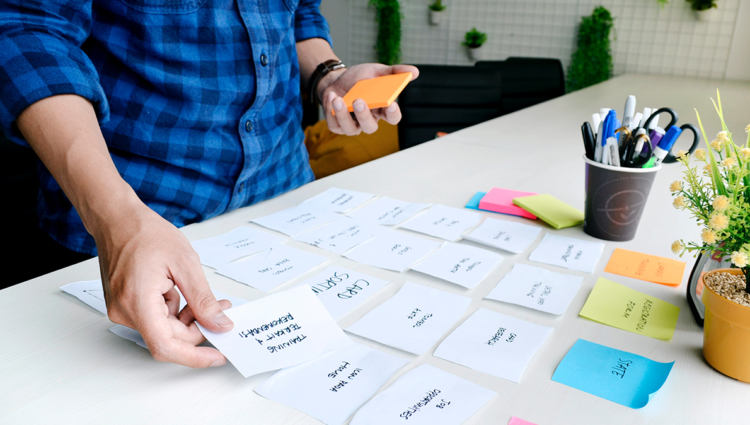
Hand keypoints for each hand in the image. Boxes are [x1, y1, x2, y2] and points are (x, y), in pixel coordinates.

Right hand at [96, 197, 233, 367]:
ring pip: (163, 329)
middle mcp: (124, 311)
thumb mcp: (186, 263)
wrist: (116, 219)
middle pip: (168, 338)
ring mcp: (121, 309)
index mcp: (137, 302)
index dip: (194, 357)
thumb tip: (219, 323)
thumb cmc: (145, 232)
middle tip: (221, 310)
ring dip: (186, 318)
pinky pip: (154, 319)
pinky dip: (173, 311)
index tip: (216, 357)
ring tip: (201, 294)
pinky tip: (179, 291)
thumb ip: (203, 299)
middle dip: (198, 328)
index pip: (166, 346)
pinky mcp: (124, 305)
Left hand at [319, 63, 418, 135]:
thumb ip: (394, 72)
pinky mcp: (337, 126)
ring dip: (344, 115)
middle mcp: (368, 120)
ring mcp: (353, 125)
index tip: (391, 105)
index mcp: (381, 109)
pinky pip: (334, 125)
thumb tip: (414, 72)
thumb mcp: (376, 71)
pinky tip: (331, 96)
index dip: (393, 114)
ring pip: (351, 129)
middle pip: (370, 127)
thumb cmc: (359, 79)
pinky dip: (331, 112)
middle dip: (364, 116)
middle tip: (359, 101)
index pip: (392, 117)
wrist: (336, 81)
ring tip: (338, 99)